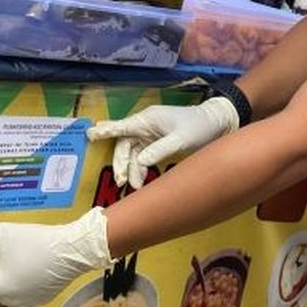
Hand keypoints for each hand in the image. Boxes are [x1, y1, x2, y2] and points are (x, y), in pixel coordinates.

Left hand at [0, 207, 111, 306]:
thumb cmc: (36, 241)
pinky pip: (21, 291)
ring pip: (3, 288)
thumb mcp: (1, 232)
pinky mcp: (40, 298)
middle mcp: (7, 299)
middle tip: (4, 246)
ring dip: (4, 272)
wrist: (73, 249)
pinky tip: (32, 261)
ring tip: (18, 252)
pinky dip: (21, 279)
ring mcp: (25, 301)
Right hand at [86, 96, 238, 188]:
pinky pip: (142, 157)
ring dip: (131, 169)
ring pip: (132, 154)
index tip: (90, 135)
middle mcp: (145, 126)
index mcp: (148, 120)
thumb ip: (160, 150)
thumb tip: (140, 162)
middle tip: (122, 180)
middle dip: (121, 163)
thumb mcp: (181, 140)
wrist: (216, 124)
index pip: (123, 127)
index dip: (106, 131)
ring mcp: (150, 135)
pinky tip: (141, 181)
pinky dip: (140, 168)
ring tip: (134, 186)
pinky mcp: (156, 144)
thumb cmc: (199, 127)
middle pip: (124, 145)